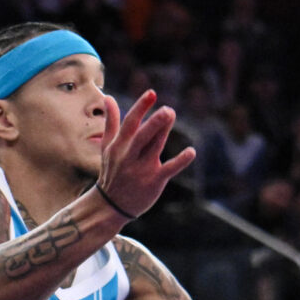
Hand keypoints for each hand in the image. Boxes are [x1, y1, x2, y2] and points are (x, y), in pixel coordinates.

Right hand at [97, 90, 195, 218]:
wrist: (111, 205)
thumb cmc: (111, 172)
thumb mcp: (107, 147)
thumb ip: (111, 122)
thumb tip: (108, 97)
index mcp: (119, 146)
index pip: (130, 123)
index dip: (141, 108)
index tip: (152, 93)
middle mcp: (129, 156)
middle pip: (142, 136)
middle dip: (153, 123)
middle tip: (167, 109)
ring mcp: (142, 169)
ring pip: (154, 147)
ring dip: (162, 131)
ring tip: (171, 114)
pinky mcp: (154, 181)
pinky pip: (169, 169)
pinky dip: (180, 161)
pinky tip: (191, 151)